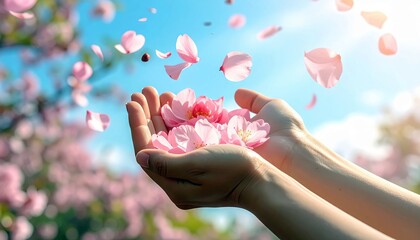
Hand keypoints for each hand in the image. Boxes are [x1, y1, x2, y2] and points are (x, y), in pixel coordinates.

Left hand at [128, 86, 306, 174]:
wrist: (262, 181)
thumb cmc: (234, 170)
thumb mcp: (199, 165)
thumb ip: (167, 162)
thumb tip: (139, 155)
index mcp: (174, 184)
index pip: (146, 150)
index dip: (138, 124)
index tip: (133, 101)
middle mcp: (178, 181)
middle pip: (154, 145)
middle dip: (147, 116)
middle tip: (141, 92)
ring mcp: (189, 174)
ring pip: (167, 142)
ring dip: (161, 117)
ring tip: (158, 94)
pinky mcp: (200, 166)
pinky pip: (181, 142)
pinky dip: (176, 123)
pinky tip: (175, 107)